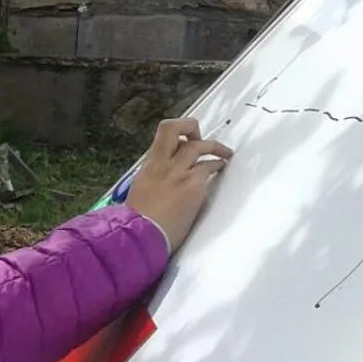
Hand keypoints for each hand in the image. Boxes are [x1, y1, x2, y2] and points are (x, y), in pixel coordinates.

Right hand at [124, 117, 231, 252]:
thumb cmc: (138, 222)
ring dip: (215, 148)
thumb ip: (154, 180)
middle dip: (192, 127)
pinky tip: (221, 170)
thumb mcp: (140, 192)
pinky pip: (209, 168)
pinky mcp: (192, 186)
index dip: (178, 131)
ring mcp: (178, 173)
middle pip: (176, 128)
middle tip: (202, 137)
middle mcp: (163, 164)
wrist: (140, 235)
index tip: (186, 138)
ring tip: (224, 154)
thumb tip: (164, 181)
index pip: (164, 134)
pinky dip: (217, 166)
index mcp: (149, 166)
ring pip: (199, 146)